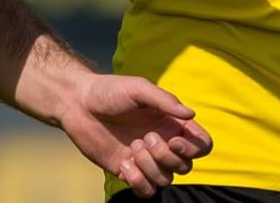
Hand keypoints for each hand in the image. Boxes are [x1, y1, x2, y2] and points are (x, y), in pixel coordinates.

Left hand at [57, 73, 213, 198]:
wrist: (77, 104)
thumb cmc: (110, 91)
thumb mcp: (139, 89)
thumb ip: (165, 101)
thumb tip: (192, 115)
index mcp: (172, 123)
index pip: (202, 145)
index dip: (195, 149)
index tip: (174, 140)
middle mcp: (163, 143)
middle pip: (186, 166)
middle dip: (166, 157)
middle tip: (145, 138)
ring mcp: (146, 160)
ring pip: (166, 180)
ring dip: (150, 167)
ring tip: (131, 149)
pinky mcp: (128, 172)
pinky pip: (146, 191)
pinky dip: (138, 181)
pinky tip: (123, 164)